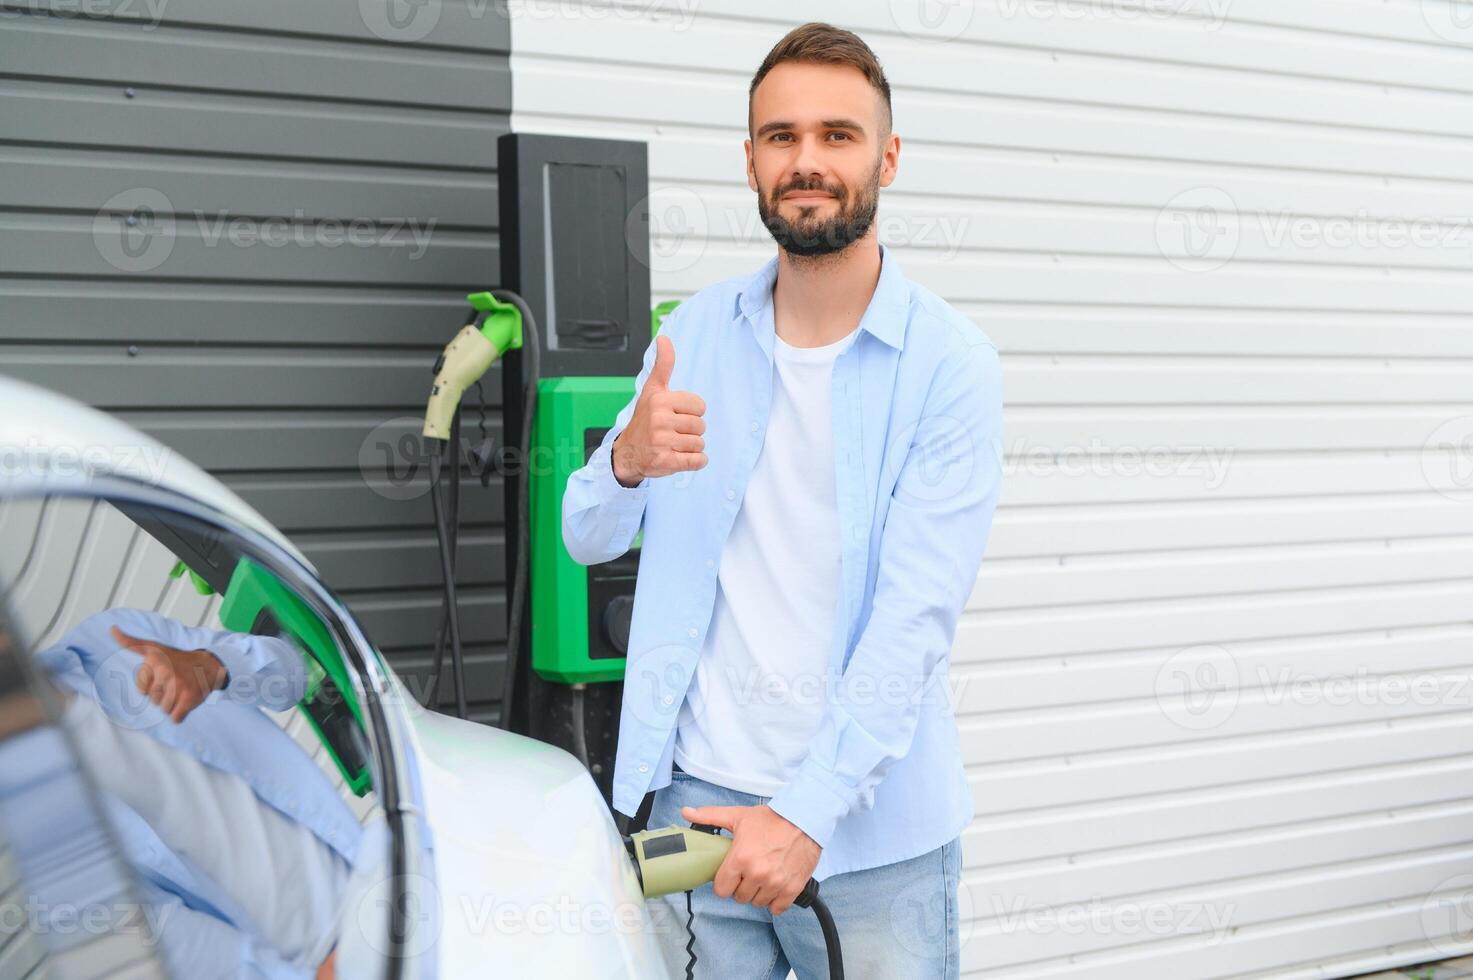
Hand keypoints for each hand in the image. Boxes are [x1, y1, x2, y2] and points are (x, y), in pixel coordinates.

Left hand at [112, 626, 226, 723]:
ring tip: (182, 691)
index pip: (142, 690)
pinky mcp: (189, 698)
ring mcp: (178, 685)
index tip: (164, 676)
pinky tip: (186, 701)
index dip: (153, 686)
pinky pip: (175, 718)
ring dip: (173, 704)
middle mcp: (165, 672)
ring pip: (164, 710)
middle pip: (153, 701)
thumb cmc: (178, 659)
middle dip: (164, 695)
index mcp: (154, 661)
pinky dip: (180, 715)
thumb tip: (112, 629)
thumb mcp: (154, 648)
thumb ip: (131, 642)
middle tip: (176, 683)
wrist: (209, 665)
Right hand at [612, 334, 706, 486]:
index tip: (675, 415)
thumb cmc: (645, 420)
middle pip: (701, 426)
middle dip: (691, 431)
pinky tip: (680, 457)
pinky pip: (698, 461)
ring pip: (699, 444)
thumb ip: (663, 365)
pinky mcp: (665, 461)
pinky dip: (696, 462)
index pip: (700, 406)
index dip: (692, 412)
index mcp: (660, 399)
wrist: (628, 453)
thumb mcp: (652, 390)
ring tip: (673, 445)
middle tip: (673, 433)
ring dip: (691, 447)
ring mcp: (661, 441)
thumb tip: (664, 338)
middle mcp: (659, 419)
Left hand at [682, 804, 820, 915]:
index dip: (723, 883)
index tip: (729, 876)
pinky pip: (777, 908)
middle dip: (741, 887)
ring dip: (757, 893)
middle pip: (739, 897)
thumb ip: (710, 816)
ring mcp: (775, 883)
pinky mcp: (792, 888)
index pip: (721, 889)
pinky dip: (775, 901)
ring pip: (757, 903)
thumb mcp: (738, 816)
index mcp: (740, 858)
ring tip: (762, 877)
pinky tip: (775, 887)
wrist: (805, 819)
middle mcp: (757, 874)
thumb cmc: (772, 819)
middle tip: (747, 873)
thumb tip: (686, 812)